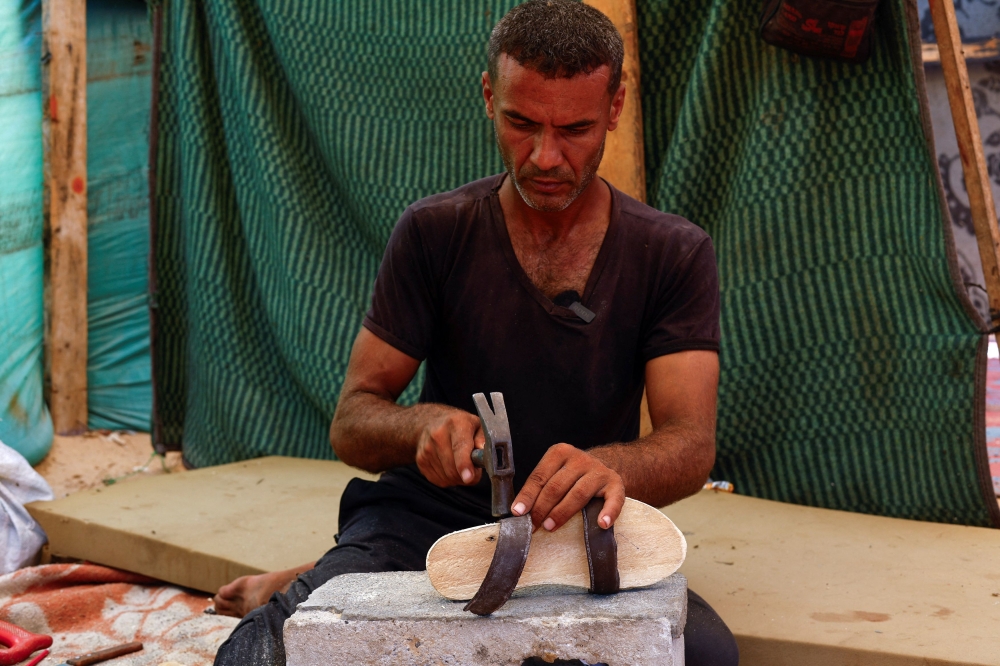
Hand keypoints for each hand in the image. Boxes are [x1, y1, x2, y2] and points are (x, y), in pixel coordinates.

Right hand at [415, 407, 484, 487]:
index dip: (464, 464)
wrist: (432, 423)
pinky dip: (449, 478)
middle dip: (468, 475)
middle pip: (453, 469)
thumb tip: (483, 454)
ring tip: (460, 463)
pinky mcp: (421, 461)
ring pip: (448, 478)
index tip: (469, 477)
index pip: (459, 447)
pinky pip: (440, 481)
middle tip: (474, 467)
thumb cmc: (460, 426)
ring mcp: (426, 449)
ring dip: (459, 477)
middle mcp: (438, 435)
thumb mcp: (477, 425)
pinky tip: (450, 465)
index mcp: (456, 423)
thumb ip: (484, 440)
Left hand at [510, 443, 624, 531]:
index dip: (528, 495)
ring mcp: (599, 471)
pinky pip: (614, 500)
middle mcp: (580, 460)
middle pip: (556, 486)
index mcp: (560, 453)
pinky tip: (601, 524)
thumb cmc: (572, 476)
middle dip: (542, 508)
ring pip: (578, 494)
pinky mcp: (616, 484)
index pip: (540, 476)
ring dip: (562, 513)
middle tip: (533, 526)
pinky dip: (608, 512)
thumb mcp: (555, 472)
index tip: (518, 512)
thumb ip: (540, 487)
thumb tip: (519, 511)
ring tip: (551, 527)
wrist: (605, 467)